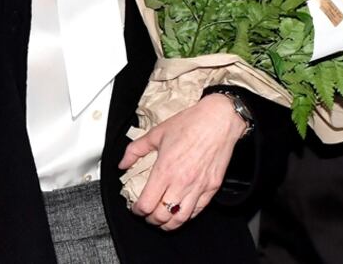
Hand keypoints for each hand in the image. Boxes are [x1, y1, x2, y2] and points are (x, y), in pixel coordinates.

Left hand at [119, 94, 247, 230]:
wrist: (219, 119)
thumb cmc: (191, 123)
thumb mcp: (157, 133)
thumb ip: (136, 149)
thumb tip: (123, 163)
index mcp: (165, 170)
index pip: (146, 204)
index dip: (137, 210)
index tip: (136, 208)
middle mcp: (181, 182)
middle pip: (161, 216)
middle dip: (151, 219)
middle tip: (148, 214)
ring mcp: (198, 187)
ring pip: (180, 219)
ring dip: (168, 223)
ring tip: (163, 219)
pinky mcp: (212, 187)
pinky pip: (198, 210)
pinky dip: (187, 216)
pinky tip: (181, 210)